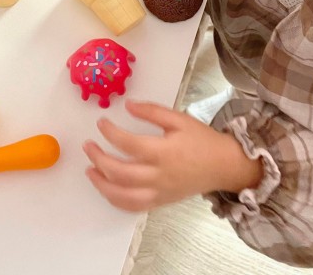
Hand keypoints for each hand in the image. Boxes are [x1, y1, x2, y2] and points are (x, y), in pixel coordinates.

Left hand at [83, 100, 261, 211]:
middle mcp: (158, 175)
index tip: (101, 123)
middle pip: (119, 172)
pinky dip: (115, 200)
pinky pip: (132, 207)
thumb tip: (128, 105)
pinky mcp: (159, 202)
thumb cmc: (201, 140)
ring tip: (89, 170)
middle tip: (88, 145)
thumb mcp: (179, 119)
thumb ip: (152, 111)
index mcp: (163, 152)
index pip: (128, 144)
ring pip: (122, 196)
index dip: (110, 133)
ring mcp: (158, 192)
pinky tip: (106, 187)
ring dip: (101, 184)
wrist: (224, 166)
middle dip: (98, 159)